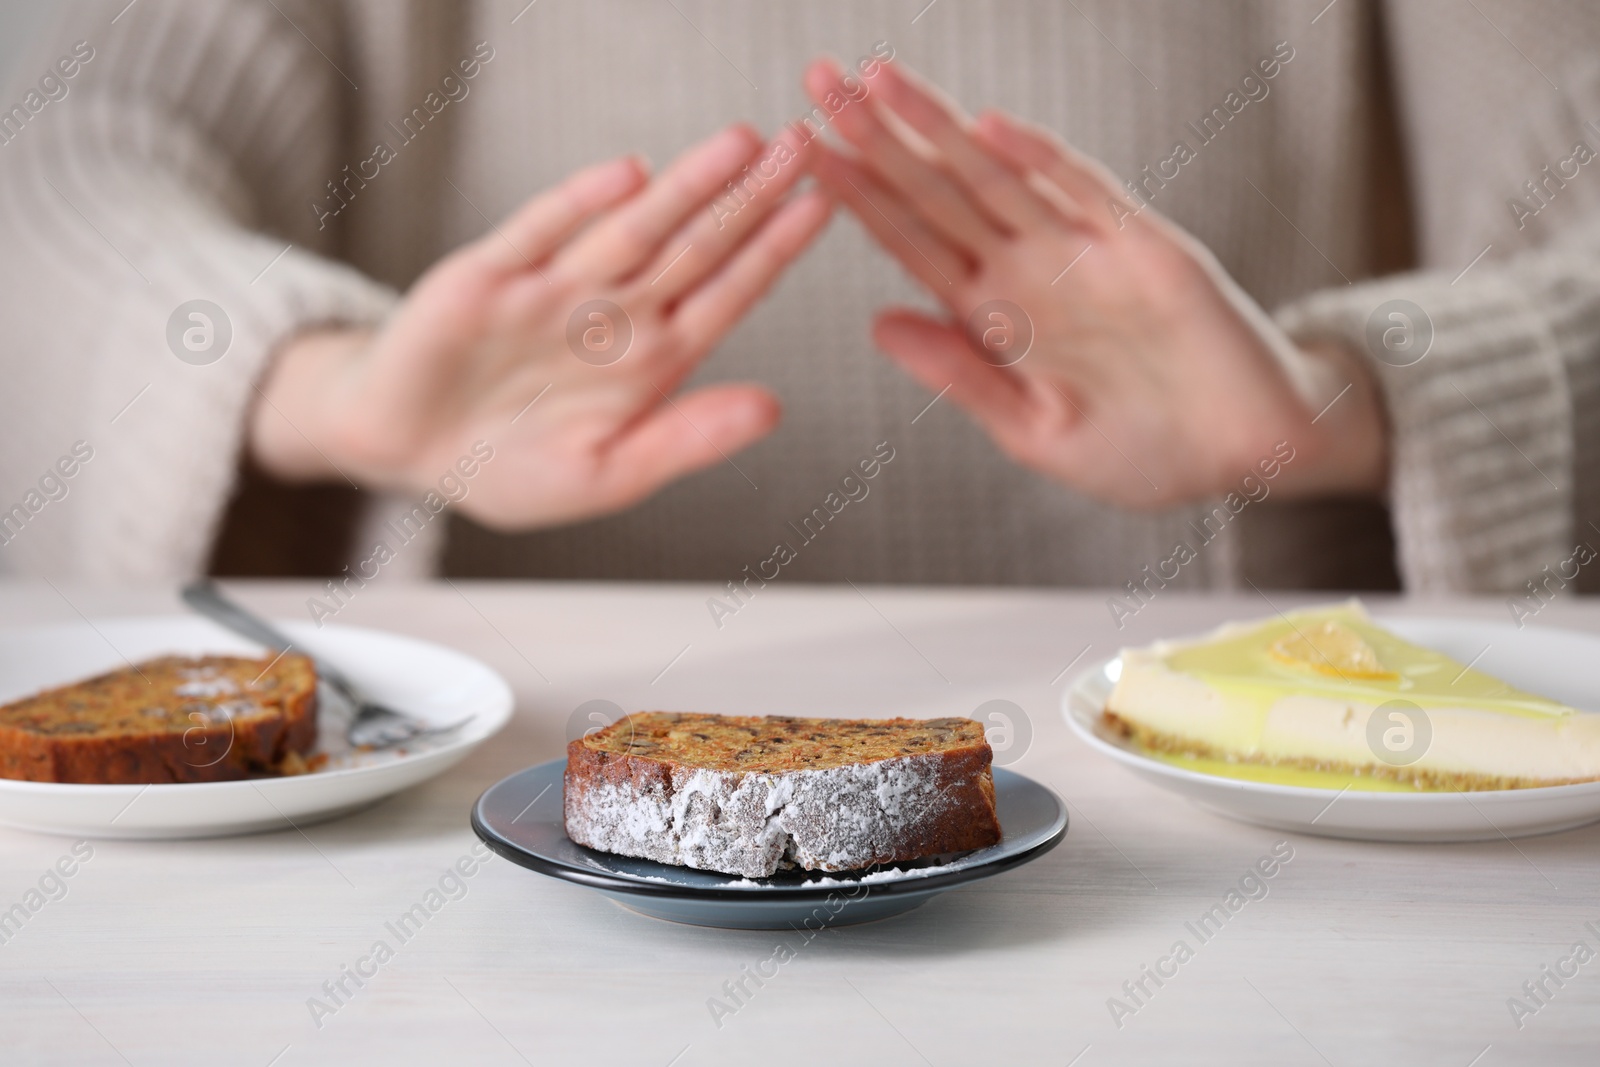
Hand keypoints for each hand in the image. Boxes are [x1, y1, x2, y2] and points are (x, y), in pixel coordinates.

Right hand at [249, 124, 829, 526]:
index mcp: (650, 360)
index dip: (773, 251)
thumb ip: (686, 438)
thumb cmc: (510, 469)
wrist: (405, 453)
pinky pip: (542, 232)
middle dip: (747, 198)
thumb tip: (774, 410)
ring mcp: (553, 289)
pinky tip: (631, 175)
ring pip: (632, 228)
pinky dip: (583, 203)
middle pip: (693, 247)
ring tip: (741, 144)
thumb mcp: (608, 472)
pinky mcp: (489, 276)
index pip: (726, 295)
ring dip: (686, 187)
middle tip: (801, 146)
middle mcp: (611, 314)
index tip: (822, 206)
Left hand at [802, 58, 1385, 506]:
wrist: (1245, 455)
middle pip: (938, 191)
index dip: (856, 196)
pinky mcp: (1146, 247)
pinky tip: (990, 130)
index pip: (910, 240)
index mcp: (993, 315)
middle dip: (878, 138)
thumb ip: (962, 376)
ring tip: (878, 82)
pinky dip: (1044, 163)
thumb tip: (877, 324)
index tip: (799, 155)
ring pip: (997, 176)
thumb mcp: (1035, 432)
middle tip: (817, 81)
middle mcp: (1029, 270)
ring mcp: (1085, 251)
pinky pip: (1088, 196)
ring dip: (939, 129)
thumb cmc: (1141, 452)